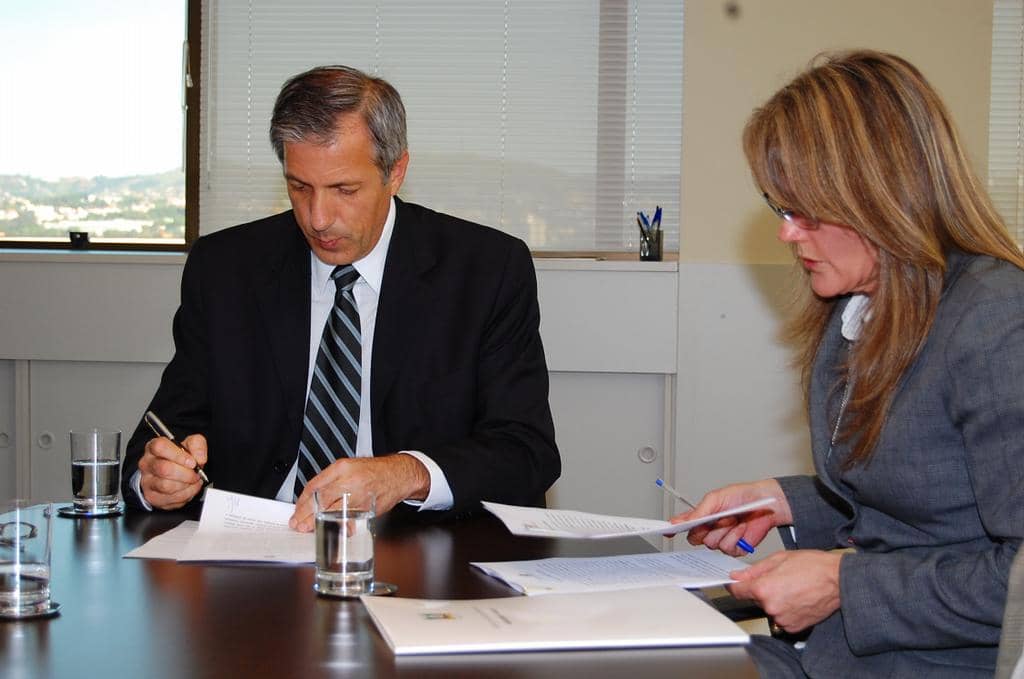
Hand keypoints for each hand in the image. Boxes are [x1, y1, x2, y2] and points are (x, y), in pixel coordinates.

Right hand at [138, 433, 207, 509]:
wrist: (172, 473)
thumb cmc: (179, 458)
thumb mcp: (191, 444)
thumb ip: (197, 445)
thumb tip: (199, 458)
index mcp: (153, 447)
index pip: (160, 447)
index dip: (179, 456)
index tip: (192, 462)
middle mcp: (147, 464)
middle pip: (164, 469)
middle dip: (186, 473)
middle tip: (196, 473)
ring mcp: (147, 481)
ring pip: (167, 486)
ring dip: (186, 485)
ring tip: (193, 481)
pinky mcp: (152, 496)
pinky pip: (171, 498)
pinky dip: (185, 495)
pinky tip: (188, 488)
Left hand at [289, 454, 430, 531]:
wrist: (398, 474)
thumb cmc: (374, 472)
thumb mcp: (349, 468)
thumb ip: (331, 481)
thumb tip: (313, 499)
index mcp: (341, 468)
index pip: (315, 486)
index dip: (302, 502)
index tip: (297, 511)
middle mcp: (349, 480)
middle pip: (320, 500)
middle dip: (306, 515)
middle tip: (298, 524)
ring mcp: (358, 495)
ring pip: (332, 511)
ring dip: (318, 523)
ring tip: (309, 529)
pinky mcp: (366, 508)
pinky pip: (348, 520)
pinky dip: (339, 527)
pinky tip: (332, 530)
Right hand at [671, 479, 790, 555]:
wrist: (766, 505)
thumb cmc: (742, 496)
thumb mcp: (716, 498)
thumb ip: (699, 511)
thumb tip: (682, 521)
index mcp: (702, 516)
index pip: (683, 524)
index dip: (674, 529)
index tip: (668, 531)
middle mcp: (710, 529)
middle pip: (695, 538)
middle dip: (706, 528)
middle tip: (717, 518)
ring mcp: (721, 539)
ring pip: (712, 544)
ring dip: (724, 531)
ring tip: (734, 519)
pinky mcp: (734, 548)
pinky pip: (728, 550)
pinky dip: (735, 537)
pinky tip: (741, 528)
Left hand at [727, 550, 842, 633]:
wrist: (838, 580)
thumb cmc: (814, 566)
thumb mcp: (780, 559)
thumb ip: (755, 570)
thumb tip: (738, 576)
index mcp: (764, 588)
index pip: (738, 591)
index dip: (735, 586)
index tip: (735, 583)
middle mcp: (771, 606)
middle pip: (755, 599)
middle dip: (762, 589)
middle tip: (779, 579)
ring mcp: (782, 619)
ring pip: (769, 609)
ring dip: (775, 600)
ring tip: (792, 588)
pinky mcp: (794, 627)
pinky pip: (781, 618)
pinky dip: (786, 610)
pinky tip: (797, 598)